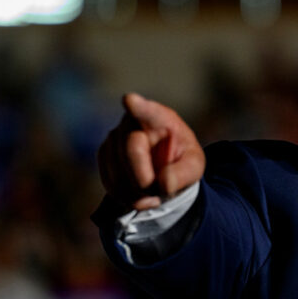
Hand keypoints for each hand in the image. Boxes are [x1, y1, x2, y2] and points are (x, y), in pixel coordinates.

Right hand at [98, 93, 205, 209]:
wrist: (162, 171)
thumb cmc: (180, 161)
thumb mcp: (193, 166)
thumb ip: (184, 173)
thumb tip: (164, 183)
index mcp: (160, 119)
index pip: (149, 112)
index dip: (140, 107)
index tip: (130, 100)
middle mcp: (132, 123)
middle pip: (132, 151)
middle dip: (146, 179)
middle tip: (162, 190)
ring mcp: (114, 137)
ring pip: (118, 172)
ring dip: (138, 193)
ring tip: (154, 191)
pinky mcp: (103, 155)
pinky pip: (111, 184)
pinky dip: (128, 198)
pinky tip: (140, 194)